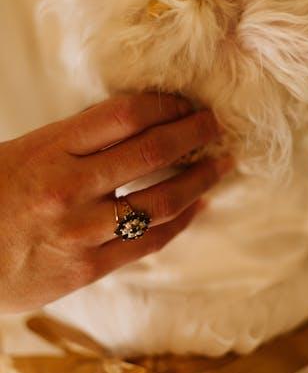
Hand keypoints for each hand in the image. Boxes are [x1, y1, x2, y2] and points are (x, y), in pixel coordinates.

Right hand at [0, 93, 231, 312]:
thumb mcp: (22, 152)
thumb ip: (74, 141)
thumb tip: (134, 125)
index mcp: (50, 149)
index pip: (125, 115)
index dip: (165, 105)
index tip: (185, 103)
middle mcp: (70, 187)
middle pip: (153, 151)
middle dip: (194, 133)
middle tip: (216, 125)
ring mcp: (81, 231)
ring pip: (162, 200)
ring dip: (199, 179)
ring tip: (219, 166)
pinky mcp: (87, 269)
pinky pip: (148, 242)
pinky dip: (180, 222)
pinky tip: (197, 207)